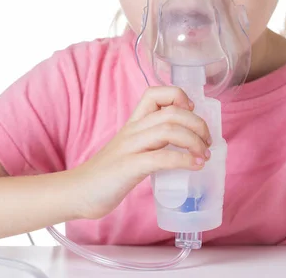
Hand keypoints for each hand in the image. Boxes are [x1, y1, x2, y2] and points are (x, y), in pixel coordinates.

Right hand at [69, 86, 211, 219]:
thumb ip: (151, 142)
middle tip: (207, 141)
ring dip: (194, 140)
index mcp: (133, 123)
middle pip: (172, 112)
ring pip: (169, 129)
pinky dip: (184, 160)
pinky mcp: (129, 167)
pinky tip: (195, 166)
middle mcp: (133, 130)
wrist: (78, 193)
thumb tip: (183, 145)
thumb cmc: (108, 174)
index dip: (179, 96)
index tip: (192, 112)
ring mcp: (130, 147)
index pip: (155, 93)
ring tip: (204, 155)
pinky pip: (162, 157)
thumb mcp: (131, 149)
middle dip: (198, 124)